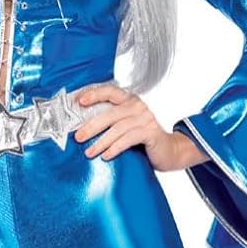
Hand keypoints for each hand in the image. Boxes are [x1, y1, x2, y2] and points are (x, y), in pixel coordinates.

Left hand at [73, 83, 209, 169]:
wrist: (168, 152)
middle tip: (78, 137)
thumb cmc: (142, 139)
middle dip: (91, 126)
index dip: (94, 94)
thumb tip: (81, 129)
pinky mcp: (151, 133)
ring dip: (101, 141)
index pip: (110, 91)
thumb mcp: (124, 128)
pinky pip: (129, 139)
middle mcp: (137, 106)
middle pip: (110, 113)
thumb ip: (109, 123)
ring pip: (118, 128)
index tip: (79, 101)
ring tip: (89, 152)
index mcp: (129, 101)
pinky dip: (116, 147)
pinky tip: (106, 156)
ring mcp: (145, 118)